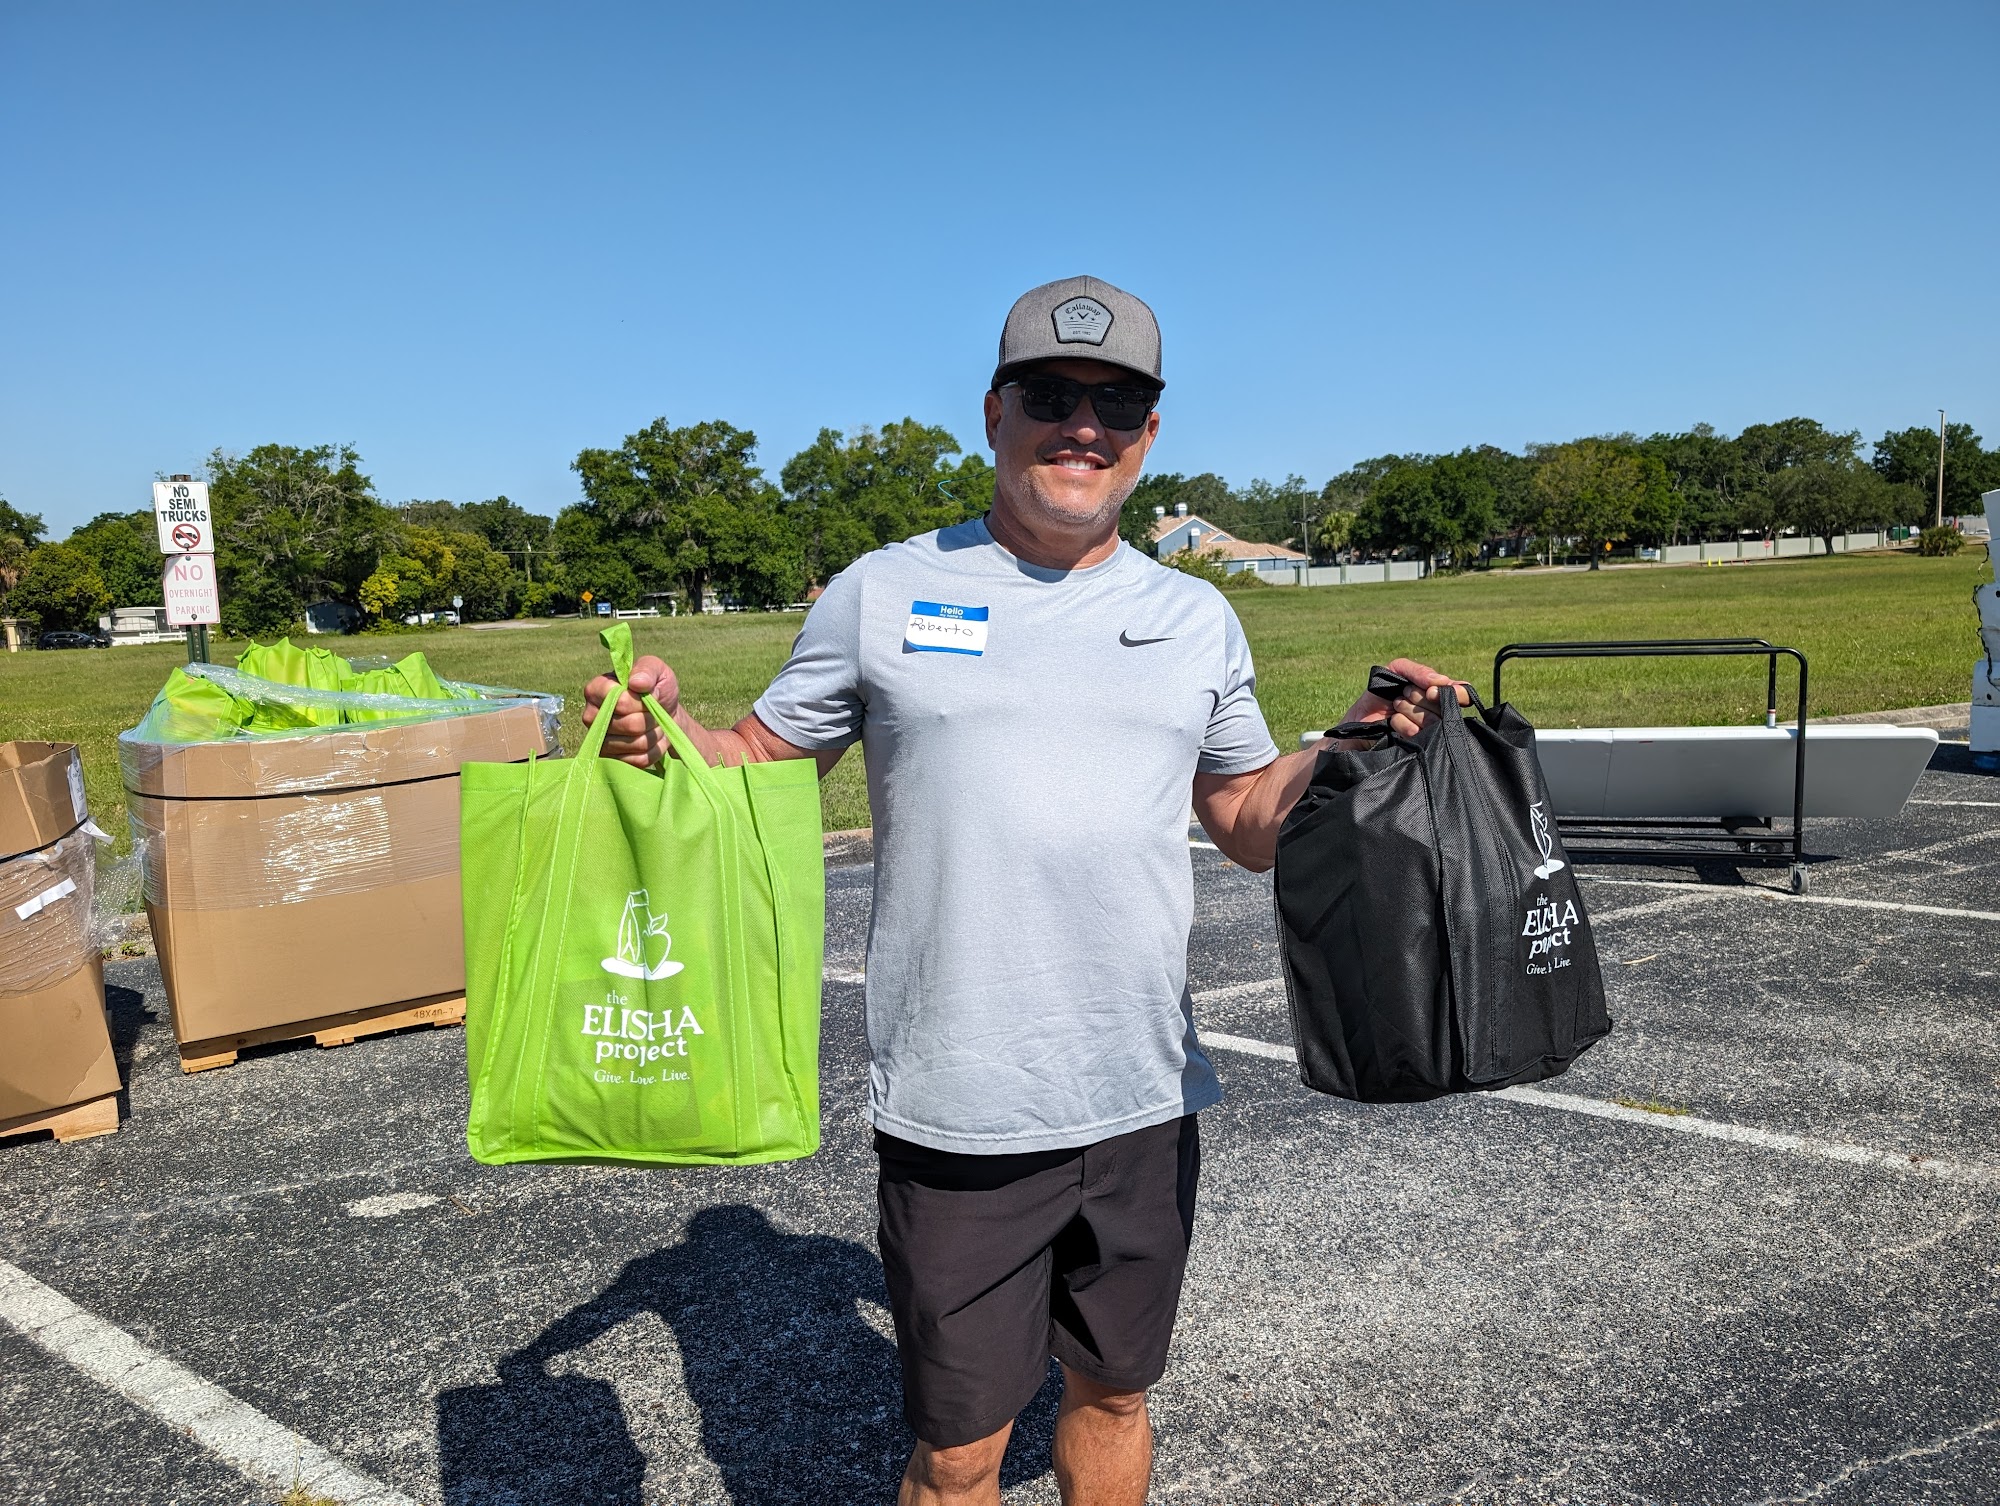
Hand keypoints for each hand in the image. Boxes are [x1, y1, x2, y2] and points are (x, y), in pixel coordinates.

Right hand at [582, 654, 676, 766]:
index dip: (640, 701)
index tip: (647, 695)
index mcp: (596, 689)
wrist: (665, 713)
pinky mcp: (611, 759)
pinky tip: (652, 738)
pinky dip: (653, 750)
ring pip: (635, 744)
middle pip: (630, 725)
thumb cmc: (657, 688)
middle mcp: (591, 716)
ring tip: (654, 723)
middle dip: (650, 718)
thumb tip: (636, 682)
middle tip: (654, 711)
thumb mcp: (656, 671)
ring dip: (653, 734)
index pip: (619, 701)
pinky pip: (638, 760)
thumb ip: (646, 671)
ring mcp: (600, 740)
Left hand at [1340, 657, 1469, 737]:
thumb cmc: (1378, 695)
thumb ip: (1417, 671)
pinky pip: (1420, 736)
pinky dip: (1403, 724)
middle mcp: (1440, 715)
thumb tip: (1442, 681)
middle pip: (1447, 708)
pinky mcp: (1419, 748)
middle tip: (1403, 694)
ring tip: (1395, 706)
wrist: (1357, 722)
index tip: (1431, 691)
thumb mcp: (1396, 672)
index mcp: (1439, 696)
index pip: (1462, 695)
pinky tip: (1392, 722)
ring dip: (1410, 710)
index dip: (1455, 693)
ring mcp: (1431, 733)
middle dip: (1420, 697)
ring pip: (1434, 722)